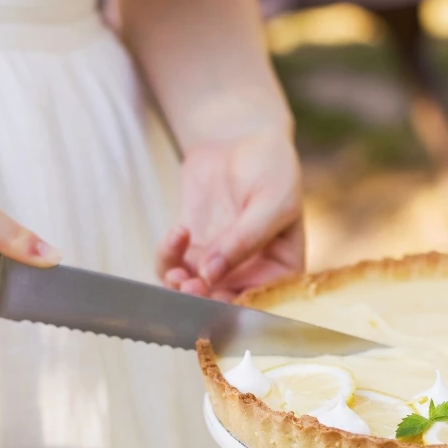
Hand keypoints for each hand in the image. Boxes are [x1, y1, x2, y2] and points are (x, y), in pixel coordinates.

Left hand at [155, 129, 303, 300]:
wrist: (243, 137)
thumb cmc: (272, 168)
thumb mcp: (272, 201)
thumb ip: (245, 239)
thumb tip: (211, 274)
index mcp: (280, 272)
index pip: (259, 305)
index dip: (236, 309)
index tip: (217, 299)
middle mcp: (248, 275)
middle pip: (221, 304)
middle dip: (201, 302)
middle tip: (189, 287)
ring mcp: (216, 263)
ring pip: (191, 292)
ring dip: (179, 287)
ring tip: (176, 271)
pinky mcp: (190, 249)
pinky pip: (171, 265)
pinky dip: (167, 256)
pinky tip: (178, 231)